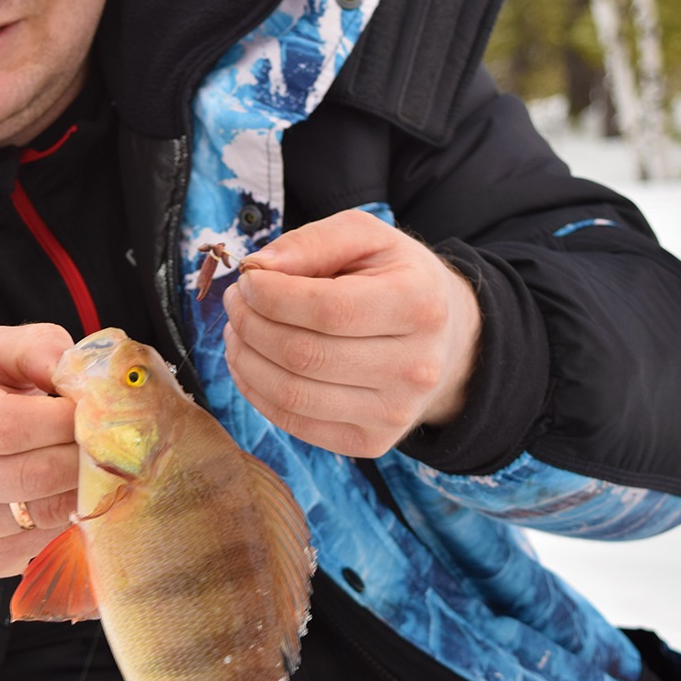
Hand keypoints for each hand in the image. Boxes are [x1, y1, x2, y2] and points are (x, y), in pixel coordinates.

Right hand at [0, 324, 79, 600]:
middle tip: (107, 444)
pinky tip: (67, 495)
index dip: (63, 420)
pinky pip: (39, 544)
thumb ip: (33, 350)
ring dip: (81, 491)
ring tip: (92, 467)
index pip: (7, 424)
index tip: (94, 412)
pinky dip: (66, 520)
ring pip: (39, 513)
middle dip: (81, 458)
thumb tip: (76, 371)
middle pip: (29, 474)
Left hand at [221, 209, 480, 458]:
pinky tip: (249, 362)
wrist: (445, 339)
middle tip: (235, 302)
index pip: (326, 309)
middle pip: (303, 355)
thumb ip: (313, 242)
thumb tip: (257, 268)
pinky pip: (294, 423)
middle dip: (250, 324)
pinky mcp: (371, 442)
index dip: (271, 296)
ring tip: (237, 330)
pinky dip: (256, 392)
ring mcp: (395, 413)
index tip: (248, 280)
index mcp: (419, 305)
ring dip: (245, 360)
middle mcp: (415, 367)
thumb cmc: (394, 279)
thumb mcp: (367, 237)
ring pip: (292, 395)